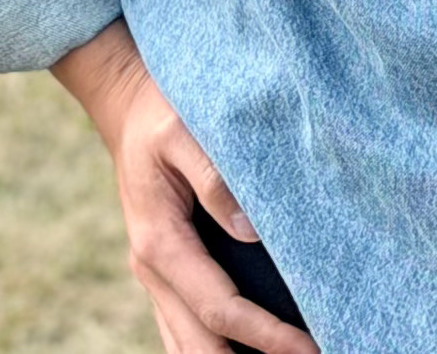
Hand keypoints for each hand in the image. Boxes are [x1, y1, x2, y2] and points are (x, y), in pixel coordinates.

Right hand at [52, 19, 318, 353]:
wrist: (128, 106)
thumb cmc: (163, 115)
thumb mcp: (184, 132)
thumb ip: (215, 177)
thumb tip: (249, 230)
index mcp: (160, 242)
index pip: (220, 309)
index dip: (264, 335)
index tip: (309, 346)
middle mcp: (153, 270)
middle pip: (199, 344)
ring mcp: (154, 276)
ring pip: (186, 344)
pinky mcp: (165, 271)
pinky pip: (183, 326)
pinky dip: (212, 346)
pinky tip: (250, 350)